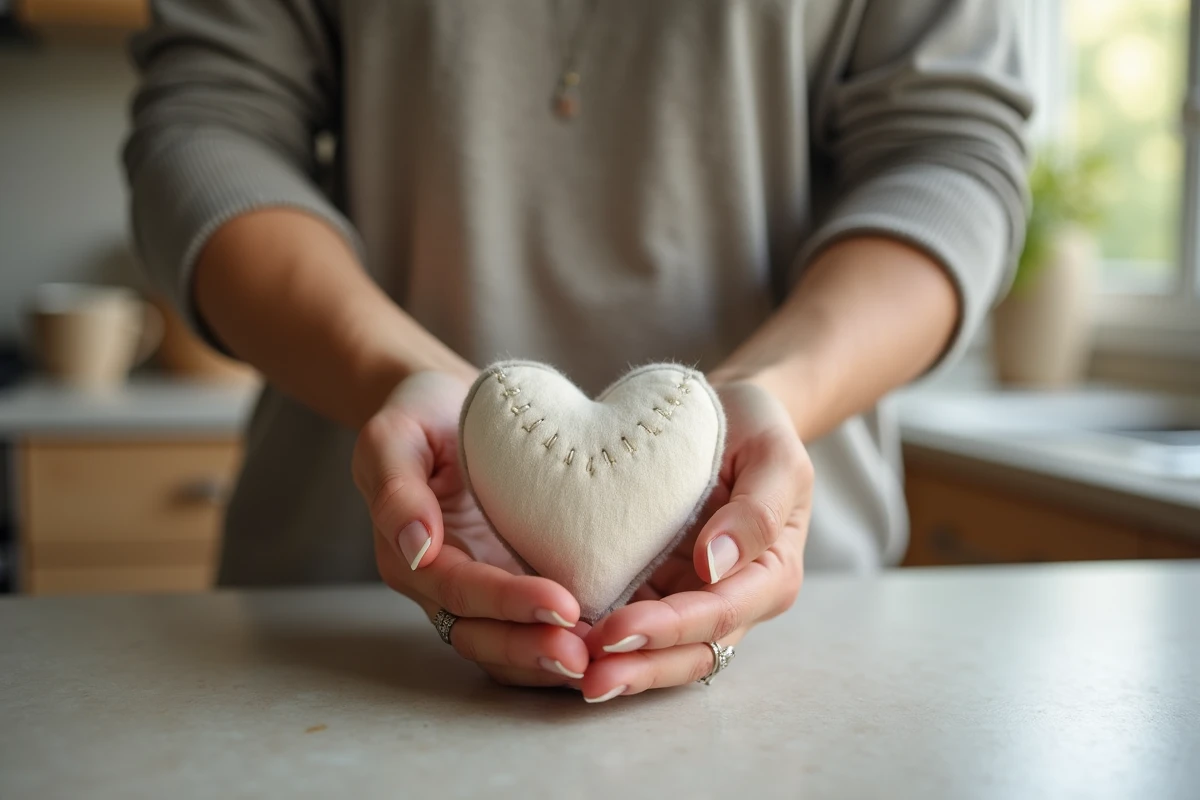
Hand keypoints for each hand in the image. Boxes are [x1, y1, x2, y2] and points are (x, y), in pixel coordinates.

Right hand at [352, 371, 588, 686]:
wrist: (447, 406)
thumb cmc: (419, 415)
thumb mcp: (393, 437)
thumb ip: (396, 489)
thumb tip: (415, 546)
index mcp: (411, 556)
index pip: (460, 590)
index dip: (508, 603)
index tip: (561, 605)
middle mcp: (444, 586)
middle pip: (482, 635)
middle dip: (531, 648)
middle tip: (583, 656)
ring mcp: (481, 590)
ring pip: (507, 647)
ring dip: (549, 659)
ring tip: (601, 662)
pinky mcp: (514, 584)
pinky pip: (533, 631)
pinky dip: (563, 646)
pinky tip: (606, 648)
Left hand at [581, 380, 811, 701]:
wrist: (729, 416)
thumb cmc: (756, 431)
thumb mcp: (775, 457)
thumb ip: (756, 512)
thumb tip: (712, 565)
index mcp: (770, 574)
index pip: (720, 615)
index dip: (670, 629)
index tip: (618, 632)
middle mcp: (734, 599)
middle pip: (691, 651)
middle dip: (641, 669)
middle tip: (589, 677)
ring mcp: (692, 598)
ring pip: (662, 653)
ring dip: (621, 668)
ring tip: (571, 674)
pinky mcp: (658, 588)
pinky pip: (634, 627)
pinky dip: (605, 643)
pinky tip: (564, 645)